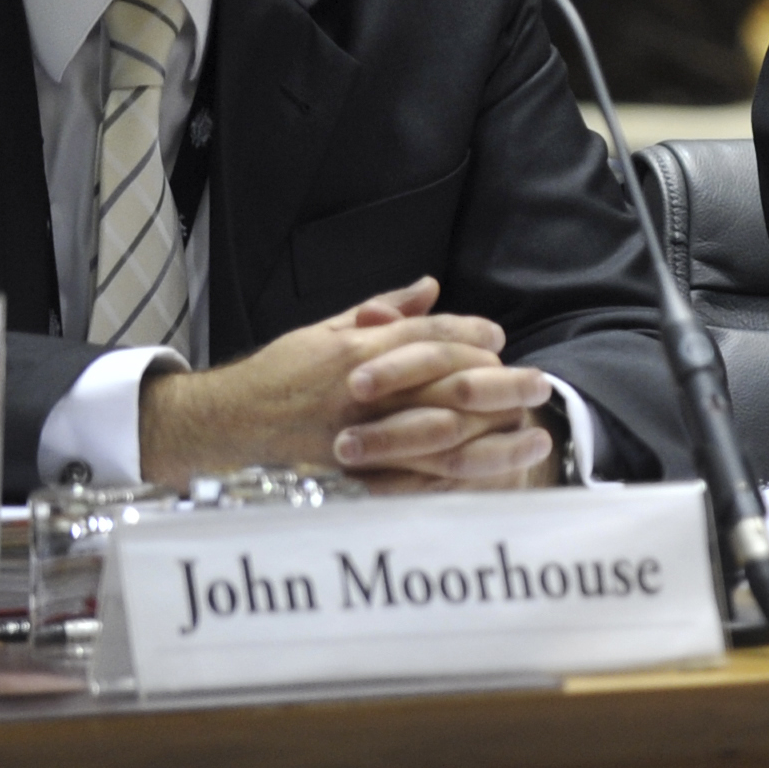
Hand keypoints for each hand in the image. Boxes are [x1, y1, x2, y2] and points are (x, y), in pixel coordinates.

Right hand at [134, 276, 552, 489]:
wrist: (228, 426)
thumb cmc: (279, 375)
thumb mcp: (325, 330)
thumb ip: (382, 310)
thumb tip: (430, 287)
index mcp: (356, 351)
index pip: (428, 338)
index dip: (471, 337)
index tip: (501, 341)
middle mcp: (364, 393)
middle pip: (448, 387)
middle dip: (502, 387)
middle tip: (540, 385)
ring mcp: (363, 438)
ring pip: (444, 439)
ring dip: (496, 439)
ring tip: (534, 437)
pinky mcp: (359, 477)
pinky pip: (419, 480)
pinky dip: (460, 478)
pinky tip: (494, 476)